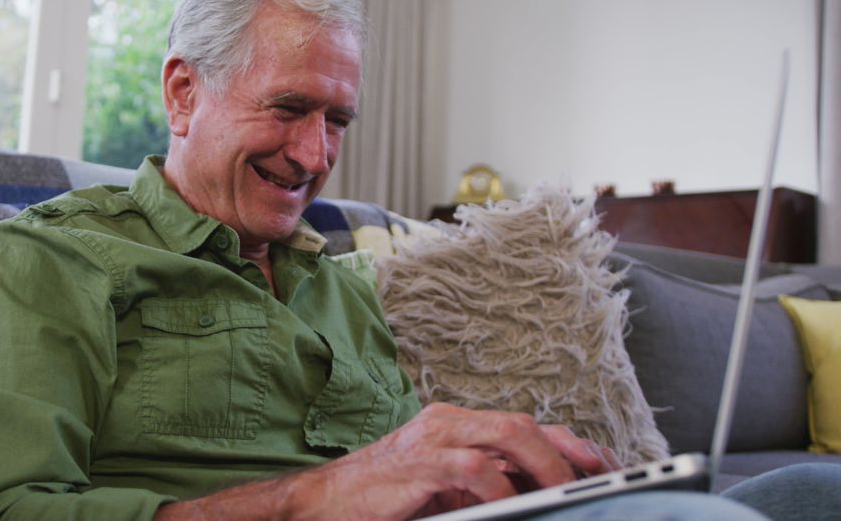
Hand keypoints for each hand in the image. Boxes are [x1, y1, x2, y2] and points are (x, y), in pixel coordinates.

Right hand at [157, 403, 621, 520]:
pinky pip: (471, 467)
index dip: (571, 445)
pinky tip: (510, 503)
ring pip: (506, 435)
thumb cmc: (384, 500)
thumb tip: (537, 498)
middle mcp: (447, 423)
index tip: (606, 469)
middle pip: (523, 424)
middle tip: (601, 480)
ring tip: (569, 493)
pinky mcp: (415, 465)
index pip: (525, 426)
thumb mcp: (445, 492)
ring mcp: (431, 440)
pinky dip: (499, 485)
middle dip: (569, 453)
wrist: (322, 504)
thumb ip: (485, 487)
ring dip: (547, 465)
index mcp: (456, 427)